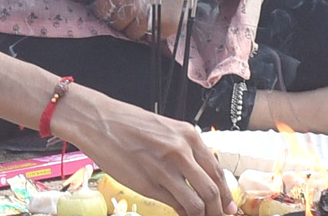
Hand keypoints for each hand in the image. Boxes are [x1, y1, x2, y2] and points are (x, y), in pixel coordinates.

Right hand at [62, 89, 236, 215]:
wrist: (99, 121)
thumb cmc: (128, 124)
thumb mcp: (165, 130)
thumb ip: (184, 150)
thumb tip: (200, 176)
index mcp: (188, 135)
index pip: (217, 171)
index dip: (226, 194)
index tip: (228, 206)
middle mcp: (181, 151)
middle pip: (212, 191)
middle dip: (218, 210)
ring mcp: (166, 169)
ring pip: (198, 203)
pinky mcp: (150, 184)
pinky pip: (176, 205)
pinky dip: (183, 214)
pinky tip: (182, 214)